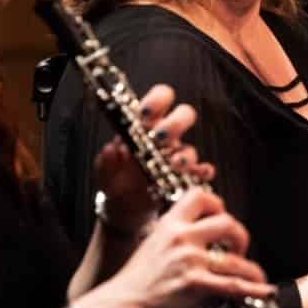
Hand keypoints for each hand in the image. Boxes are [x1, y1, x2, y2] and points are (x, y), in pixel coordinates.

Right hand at [75, 188, 276, 307]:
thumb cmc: (136, 279)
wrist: (121, 303)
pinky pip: (233, 285)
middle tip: (239, 249)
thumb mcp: (153, 244)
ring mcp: (189, 259)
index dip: (218, 204)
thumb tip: (201, 236)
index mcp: (170, 223)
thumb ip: (176, 236)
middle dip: (240, 236)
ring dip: (251, 268)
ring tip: (256, 276)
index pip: (201, 196)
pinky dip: (253, 288)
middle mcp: (181, 236)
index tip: (222, 217)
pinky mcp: (194, 284)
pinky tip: (265, 291)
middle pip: (227, 222)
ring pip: (235, 258)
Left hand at [93, 84, 213, 235]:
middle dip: (175, 124)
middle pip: (184, 115)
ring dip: (185, 155)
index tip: (145, 114)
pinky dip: (202, 172)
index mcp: (146, 125)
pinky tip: (197, 176)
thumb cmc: (116, 181)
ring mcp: (177, 157)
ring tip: (173, 165)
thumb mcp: (105, 173)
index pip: (160, 98)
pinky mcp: (186, 178)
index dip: (157, 100)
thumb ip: (105, 162)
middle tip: (160, 138)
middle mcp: (165, 137)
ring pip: (191, 148)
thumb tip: (111, 150)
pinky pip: (202, 172)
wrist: (125, 209)